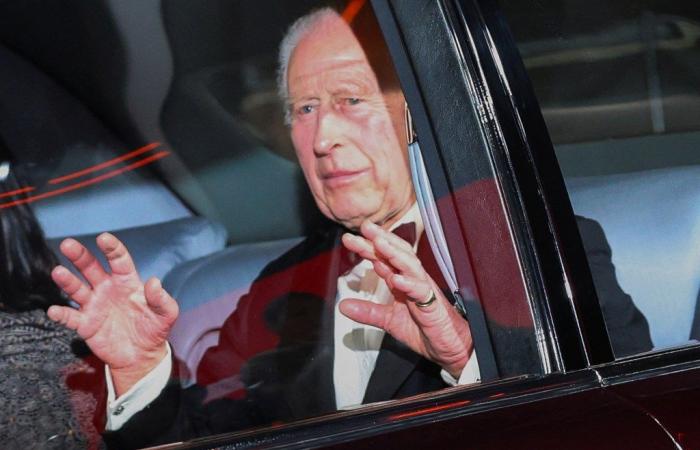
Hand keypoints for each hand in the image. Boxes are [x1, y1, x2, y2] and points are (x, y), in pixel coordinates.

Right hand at [47, 233, 177, 394]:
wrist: (142, 355)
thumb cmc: (154, 328)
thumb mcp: (166, 314)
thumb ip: (161, 298)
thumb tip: (154, 282)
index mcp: (127, 282)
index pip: (118, 260)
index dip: (112, 248)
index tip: (104, 238)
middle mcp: (107, 289)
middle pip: (91, 268)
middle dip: (80, 256)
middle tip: (68, 244)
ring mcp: (94, 305)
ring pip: (77, 289)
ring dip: (67, 281)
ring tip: (58, 272)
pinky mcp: (86, 324)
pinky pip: (71, 317)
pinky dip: (61, 314)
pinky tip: (54, 310)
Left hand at [340, 220, 472, 377]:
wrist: (450, 348)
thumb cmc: (425, 330)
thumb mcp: (389, 320)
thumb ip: (368, 312)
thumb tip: (342, 306)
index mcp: (402, 281)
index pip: (384, 258)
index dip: (367, 247)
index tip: (349, 238)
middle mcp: (413, 280)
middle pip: (397, 253)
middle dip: (381, 238)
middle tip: (364, 227)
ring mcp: (424, 290)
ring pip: (410, 265)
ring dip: (394, 253)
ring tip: (379, 243)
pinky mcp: (433, 304)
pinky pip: (422, 290)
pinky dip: (408, 283)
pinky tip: (396, 279)